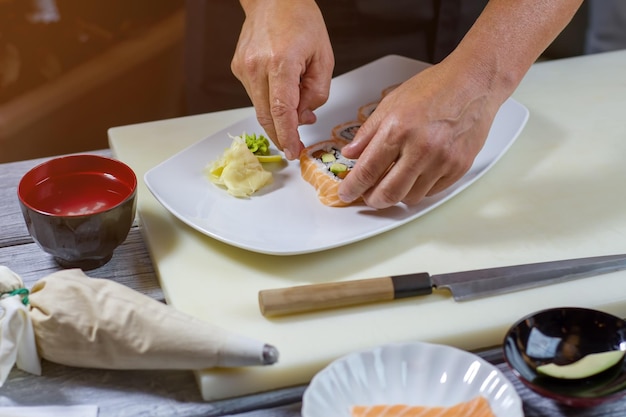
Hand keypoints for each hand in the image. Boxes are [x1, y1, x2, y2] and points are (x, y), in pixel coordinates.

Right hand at [232, 0, 334, 159]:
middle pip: (266, 116)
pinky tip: (283, 86)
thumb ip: (317, 93)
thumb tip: (303, 117)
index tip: (293, 152)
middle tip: (295, 144)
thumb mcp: (324, 58)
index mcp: (280, 62)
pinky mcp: (238, 68)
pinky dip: (270, 100)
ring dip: (278, 114)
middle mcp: (256, 67)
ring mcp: (244, 68)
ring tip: (297, 97)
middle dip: (281, 134)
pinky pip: (255, 95)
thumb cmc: (301, 21)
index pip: (281, 111)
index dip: (287, 136)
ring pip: (260, 107)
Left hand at [338, 59, 502, 208]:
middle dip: (372, 200)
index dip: (352, 188)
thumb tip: (350, 154)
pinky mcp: (459, 167)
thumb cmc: (435, 87)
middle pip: (388, 193)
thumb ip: (368, 132)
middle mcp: (420, 148)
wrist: (474, 82)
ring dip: (397, 195)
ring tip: (393, 181)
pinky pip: (432, 192)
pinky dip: (419, 189)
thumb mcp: (391, 103)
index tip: (346, 193)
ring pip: (410, 197)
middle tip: (367, 195)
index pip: (366, 171)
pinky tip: (415, 176)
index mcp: (398, 130)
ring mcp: (442, 160)